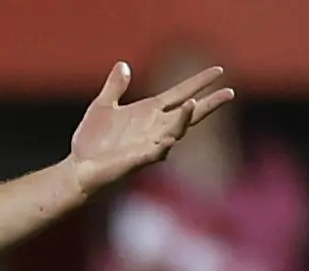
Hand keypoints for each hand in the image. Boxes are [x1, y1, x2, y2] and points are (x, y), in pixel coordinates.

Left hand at [67, 61, 235, 195]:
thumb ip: (115, 87)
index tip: (219, 70)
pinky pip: (156, 152)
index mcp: (149, 112)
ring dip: (184, 119)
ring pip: (175, 131)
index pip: (180, 94)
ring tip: (193, 103)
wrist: (78, 167)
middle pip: (188, 113)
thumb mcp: (103, 106)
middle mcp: (155, 127)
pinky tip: (171, 137)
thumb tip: (123, 65)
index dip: (198, 82)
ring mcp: (149, 144)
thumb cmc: (91, 140)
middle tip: (230, 92)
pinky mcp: (137, 160)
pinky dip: (163, 145)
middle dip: (209, 104)